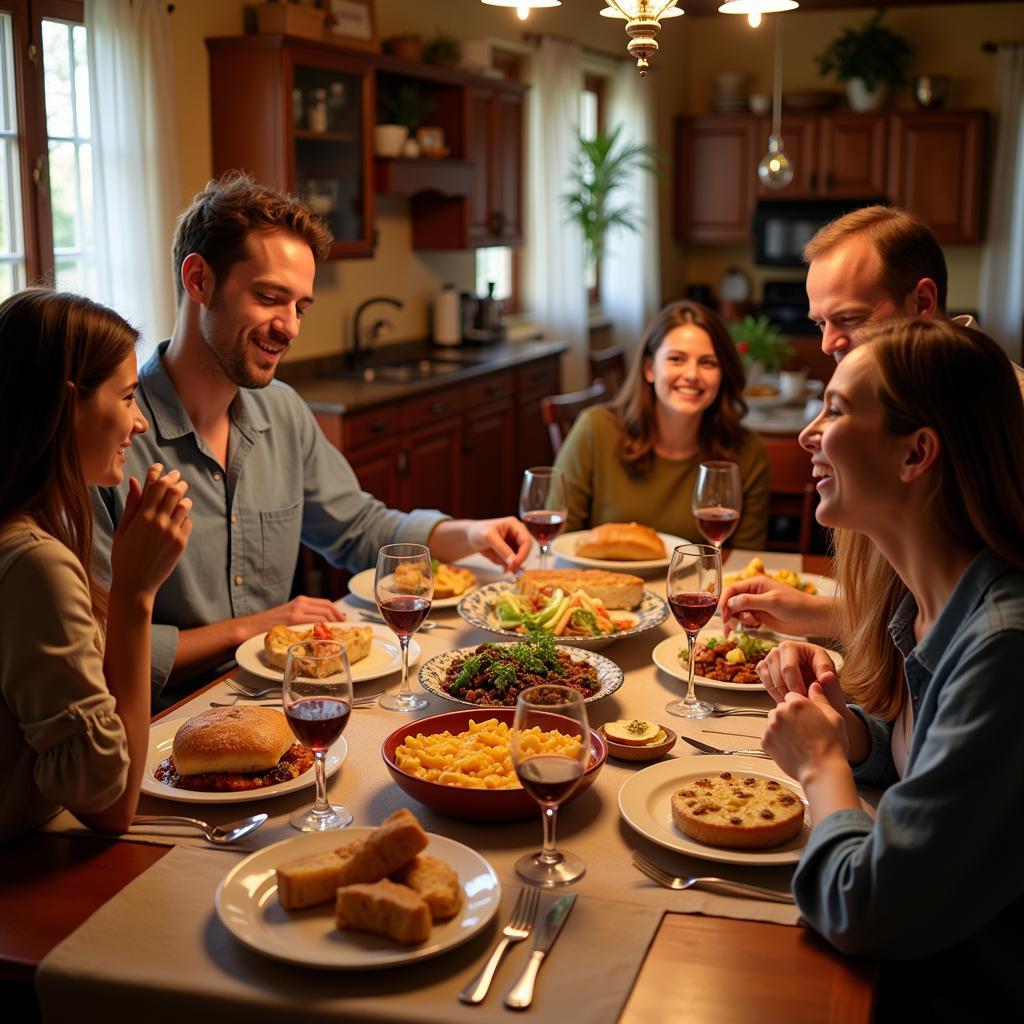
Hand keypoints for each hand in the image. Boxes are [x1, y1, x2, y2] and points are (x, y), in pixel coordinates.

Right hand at [110, 464, 191, 600]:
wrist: (136, 584)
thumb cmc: (124, 555)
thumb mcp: (122, 529)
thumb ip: (132, 504)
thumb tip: (135, 480)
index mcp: (142, 517)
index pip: (156, 486)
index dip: (159, 473)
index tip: (160, 467)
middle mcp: (159, 522)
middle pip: (174, 491)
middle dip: (176, 481)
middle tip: (176, 477)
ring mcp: (172, 532)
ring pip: (184, 504)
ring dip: (182, 497)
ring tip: (179, 495)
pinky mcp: (181, 542)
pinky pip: (187, 521)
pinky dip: (184, 515)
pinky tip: (178, 516)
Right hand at [245, 596, 346, 638]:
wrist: (250, 627)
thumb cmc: (270, 625)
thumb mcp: (289, 616)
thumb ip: (304, 617)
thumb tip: (322, 626)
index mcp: (301, 601)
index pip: (327, 604)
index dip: (338, 613)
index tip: (344, 622)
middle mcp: (301, 603)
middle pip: (329, 608)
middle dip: (340, 619)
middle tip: (345, 630)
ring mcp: (297, 611)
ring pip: (324, 615)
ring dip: (334, 625)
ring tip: (338, 635)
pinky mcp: (293, 620)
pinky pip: (315, 623)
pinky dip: (324, 629)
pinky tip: (327, 636)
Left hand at [465, 516, 532, 572]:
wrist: (471, 536)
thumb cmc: (478, 532)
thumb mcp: (489, 538)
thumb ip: (502, 549)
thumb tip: (514, 562)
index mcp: (515, 525)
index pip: (526, 541)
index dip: (523, 553)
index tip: (515, 564)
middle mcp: (517, 534)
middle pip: (525, 551)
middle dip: (516, 561)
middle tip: (507, 569)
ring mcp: (514, 544)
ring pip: (518, 559)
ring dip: (507, 562)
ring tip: (493, 556)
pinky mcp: (510, 552)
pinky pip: (511, 563)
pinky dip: (503, 564)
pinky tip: (494, 558)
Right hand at [719, 576, 833, 636]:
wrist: (811, 619)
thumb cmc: (795, 605)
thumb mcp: (771, 601)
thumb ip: (749, 601)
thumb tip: (729, 603)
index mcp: (755, 583)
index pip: (731, 590)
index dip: (724, 601)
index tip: (723, 615)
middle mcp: (753, 593)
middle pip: (731, 602)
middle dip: (730, 614)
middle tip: (731, 626)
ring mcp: (756, 605)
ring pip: (737, 612)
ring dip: (738, 620)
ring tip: (750, 625)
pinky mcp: (760, 617)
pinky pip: (745, 620)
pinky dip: (744, 625)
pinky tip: (753, 628)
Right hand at [756, 640, 837, 701]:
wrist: (817, 705)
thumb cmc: (824, 694)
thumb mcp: (833, 691)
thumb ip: (831, 684)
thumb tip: (827, 675)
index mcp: (808, 649)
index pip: (793, 658)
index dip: (796, 680)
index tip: (804, 696)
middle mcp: (789, 648)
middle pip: (775, 659)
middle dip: (784, 684)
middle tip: (794, 699)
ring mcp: (776, 656)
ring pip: (766, 666)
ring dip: (777, 687)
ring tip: (790, 700)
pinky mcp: (768, 665)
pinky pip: (761, 672)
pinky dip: (770, 687)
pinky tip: (782, 697)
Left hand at [758, 644, 854, 756]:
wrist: (822, 771)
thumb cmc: (832, 744)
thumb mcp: (833, 716)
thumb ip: (820, 698)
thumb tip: (814, 684)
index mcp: (796, 702)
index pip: (792, 696)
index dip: (801, 707)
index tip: (808, 717)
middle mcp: (780, 711)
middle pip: (781, 708)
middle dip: (789, 716)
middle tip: (804, 731)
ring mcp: (770, 727)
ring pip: (774, 721)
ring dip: (781, 727)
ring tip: (797, 740)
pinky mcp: (765, 741)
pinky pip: (769, 736)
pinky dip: (776, 741)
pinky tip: (790, 748)